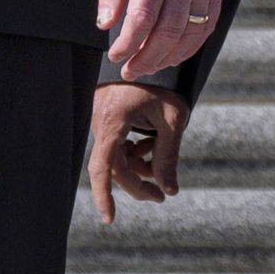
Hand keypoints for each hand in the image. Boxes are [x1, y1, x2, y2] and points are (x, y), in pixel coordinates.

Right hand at [87, 82, 184, 221]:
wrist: (152, 53)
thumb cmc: (164, 85)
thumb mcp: (173, 119)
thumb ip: (169, 156)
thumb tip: (170, 192)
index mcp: (113, 121)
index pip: (103, 167)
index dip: (104, 196)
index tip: (109, 219)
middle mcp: (101, 123)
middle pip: (115, 168)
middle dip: (138, 184)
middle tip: (162, 196)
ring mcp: (101, 122)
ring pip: (118, 159)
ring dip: (140, 166)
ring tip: (161, 157)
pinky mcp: (105, 122)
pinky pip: (117, 147)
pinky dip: (135, 152)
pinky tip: (151, 143)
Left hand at [97, 0, 224, 77]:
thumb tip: (105, 25)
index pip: (141, 19)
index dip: (127, 45)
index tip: (116, 56)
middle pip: (168, 32)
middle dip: (146, 58)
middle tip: (130, 70)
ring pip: (191, 33)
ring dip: (169, 56)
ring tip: (149, 65)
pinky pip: (208, 23)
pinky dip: (191, 44)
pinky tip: (174, 53)